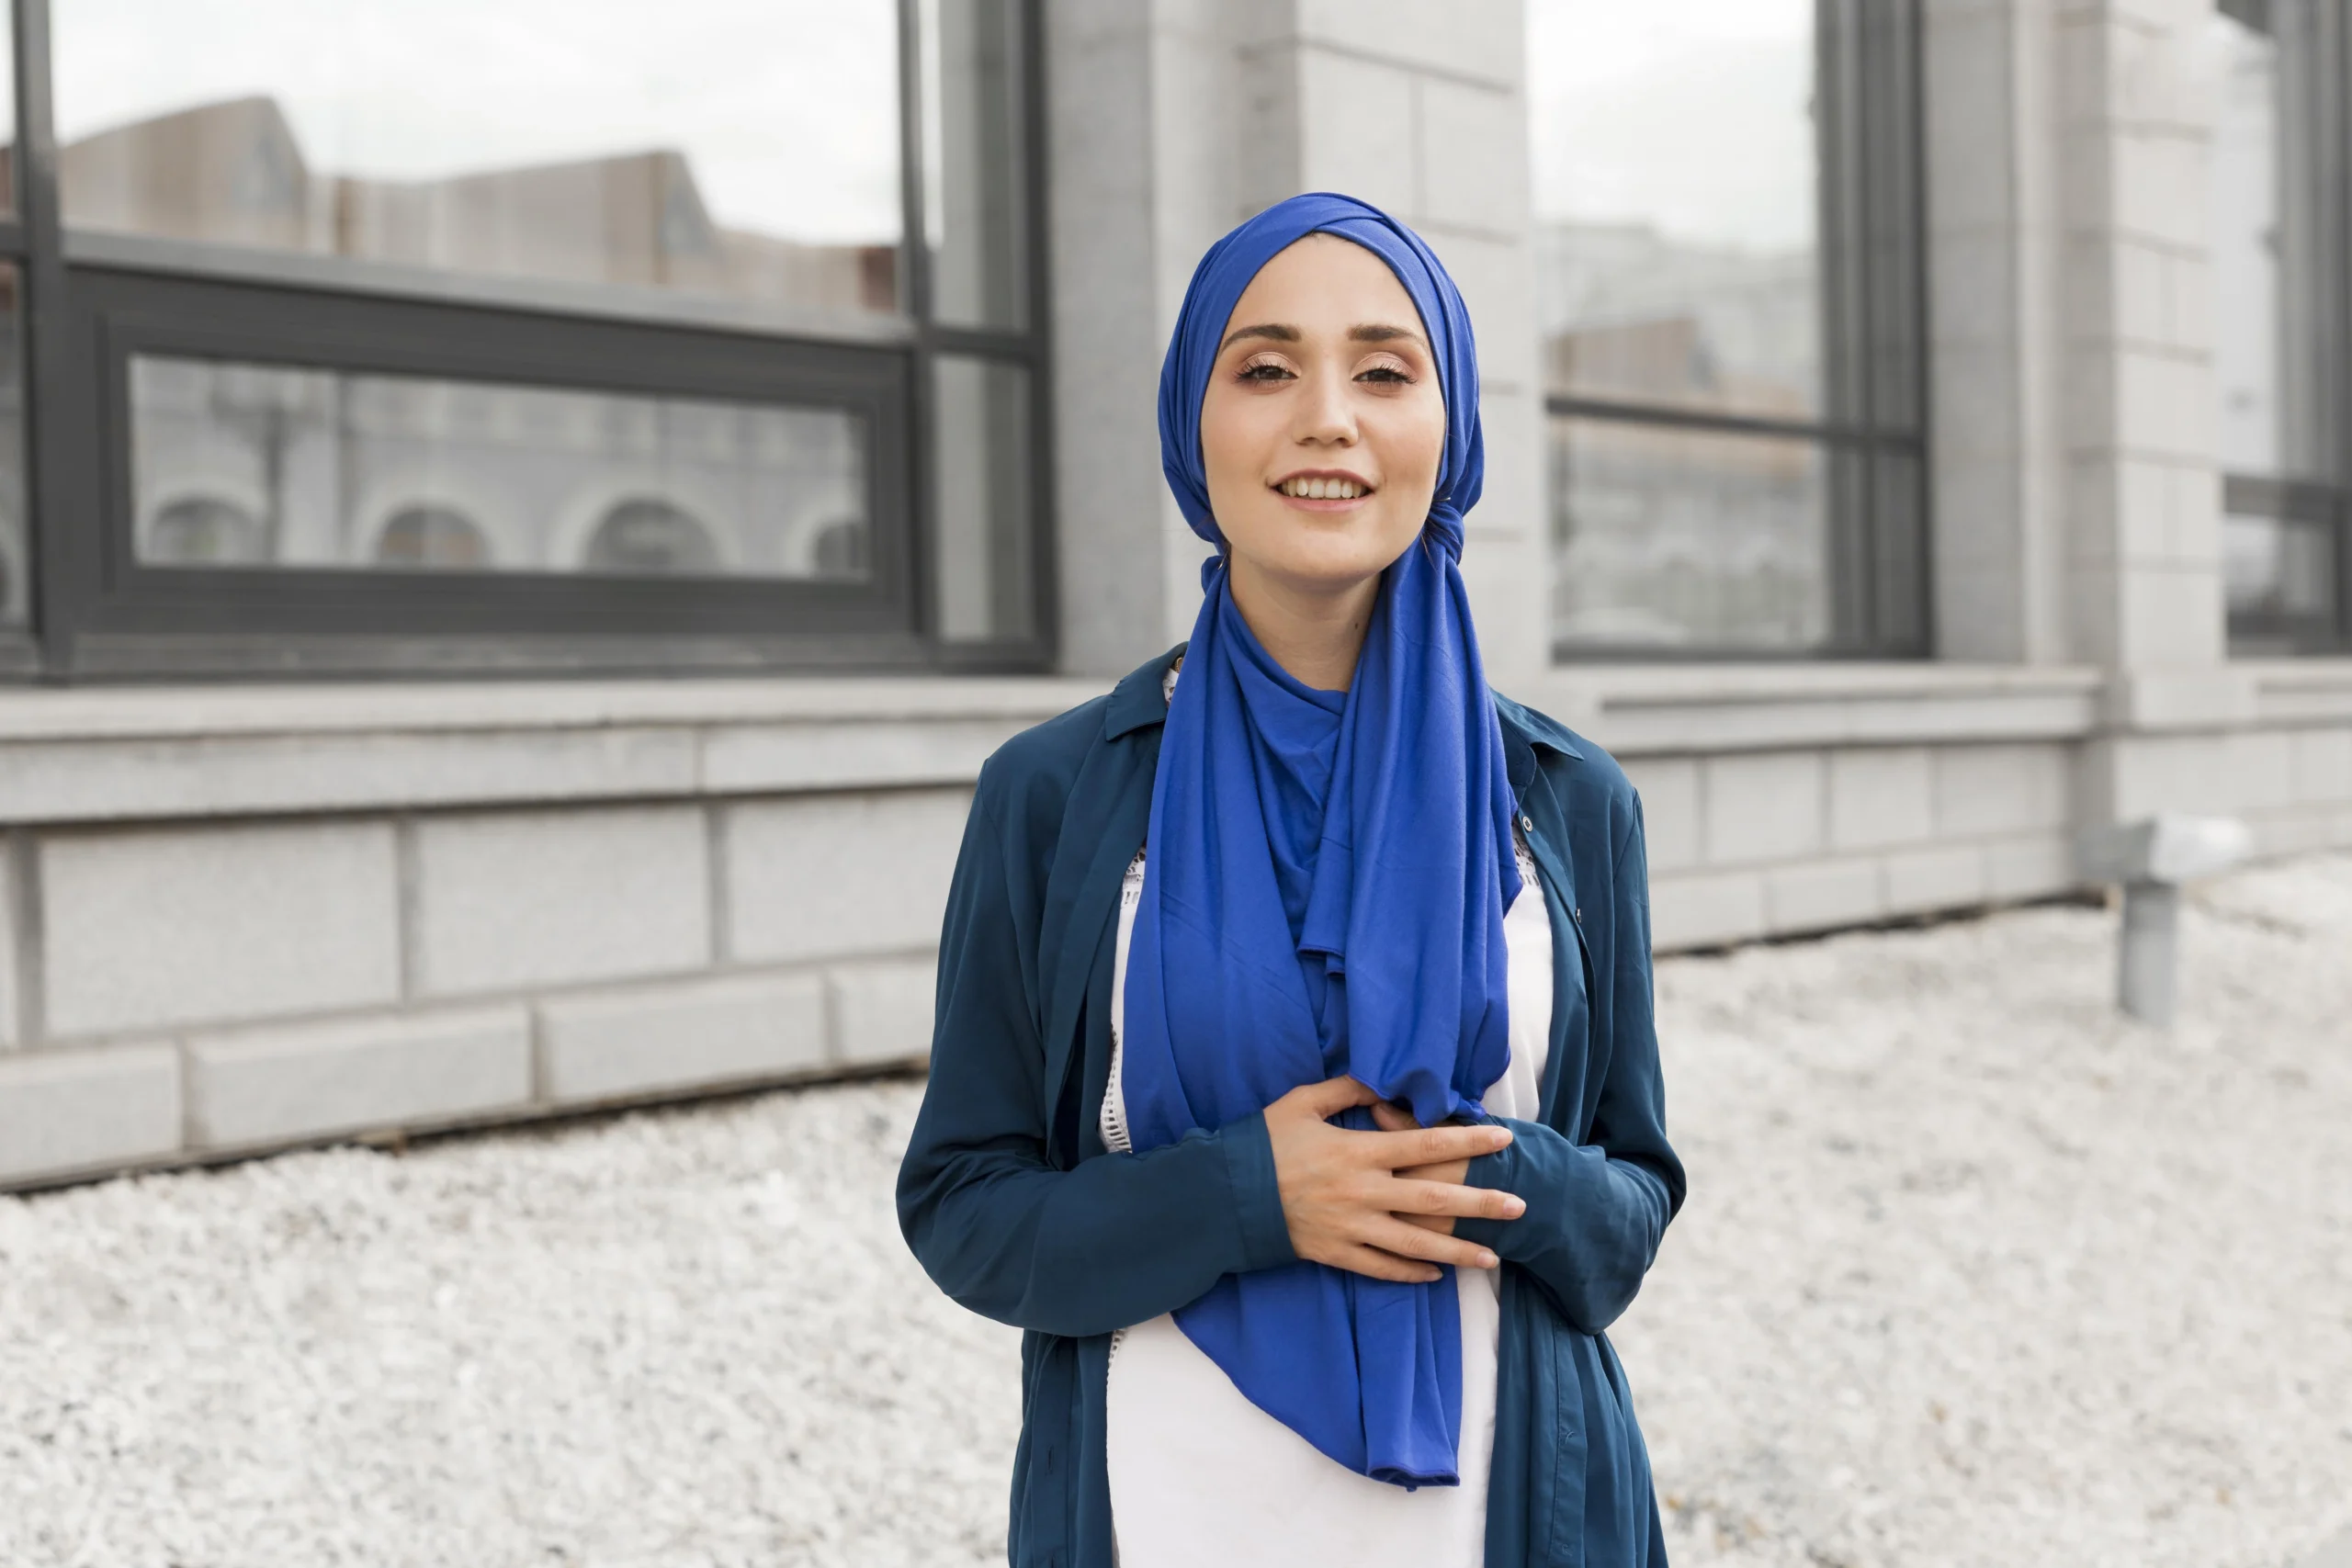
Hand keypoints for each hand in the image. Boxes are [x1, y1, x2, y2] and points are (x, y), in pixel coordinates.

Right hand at [1263, 1077, 1522, 1284]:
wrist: (1223, 1194)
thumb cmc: (1262, 1142)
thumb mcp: (1302, 1103)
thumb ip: (1345, 1089)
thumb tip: (1382, 1080)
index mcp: (1359, 1151)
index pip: (1427, 1144)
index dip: (1468, 1140)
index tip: (1502, 1138)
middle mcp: (1363, 1192)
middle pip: (1434, 1200)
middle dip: (1480, 1204)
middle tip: (1520, 1209)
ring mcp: (1351, 1227)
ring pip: (1416, 1244)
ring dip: (1458, 1252)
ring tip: (1492, 1259)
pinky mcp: (1335, 1253)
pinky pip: (1381, 1268)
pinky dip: (1410, 1273)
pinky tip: (1435, 1274)